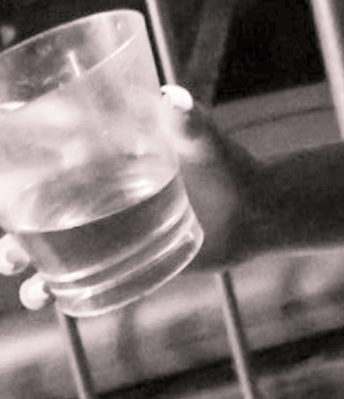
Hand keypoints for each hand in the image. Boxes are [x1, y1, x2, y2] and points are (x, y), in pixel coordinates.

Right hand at [0, 88, 269, 309]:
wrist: (262, 212)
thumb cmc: (230, 166)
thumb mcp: (205, 143)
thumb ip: (189, 123)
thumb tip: (173, 97)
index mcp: (109, 162)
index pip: (49, 164)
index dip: (16, 174)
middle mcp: (103, 197)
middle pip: (40, 214)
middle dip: (14, 232)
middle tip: (7, 250)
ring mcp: (115, 231)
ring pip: (56, 251)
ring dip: (32, 269)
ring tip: (30, 288)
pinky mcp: (132, 261)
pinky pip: (88, 280)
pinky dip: (65, 293)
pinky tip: (53, 301)